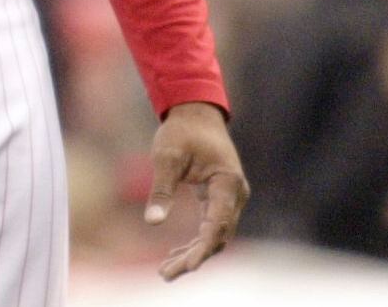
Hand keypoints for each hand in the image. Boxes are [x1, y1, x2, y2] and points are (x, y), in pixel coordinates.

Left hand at [146, 101, 248, 280]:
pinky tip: (175, 253)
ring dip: (193, 254)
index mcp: (227, 183)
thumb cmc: (181, 131)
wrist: (195, 113)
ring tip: (165, 271)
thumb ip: (161, 189)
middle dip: (193, 257)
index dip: (203, 247)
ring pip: (215, 236)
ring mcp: (230, 199)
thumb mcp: (166, 156)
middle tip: (166, 274)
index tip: (189, 267)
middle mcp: (235, 194)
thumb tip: (152, 222)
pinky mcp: (220, 200)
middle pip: (217, 236)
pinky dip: (195, 242)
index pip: (218, 223)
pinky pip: (211, 227)